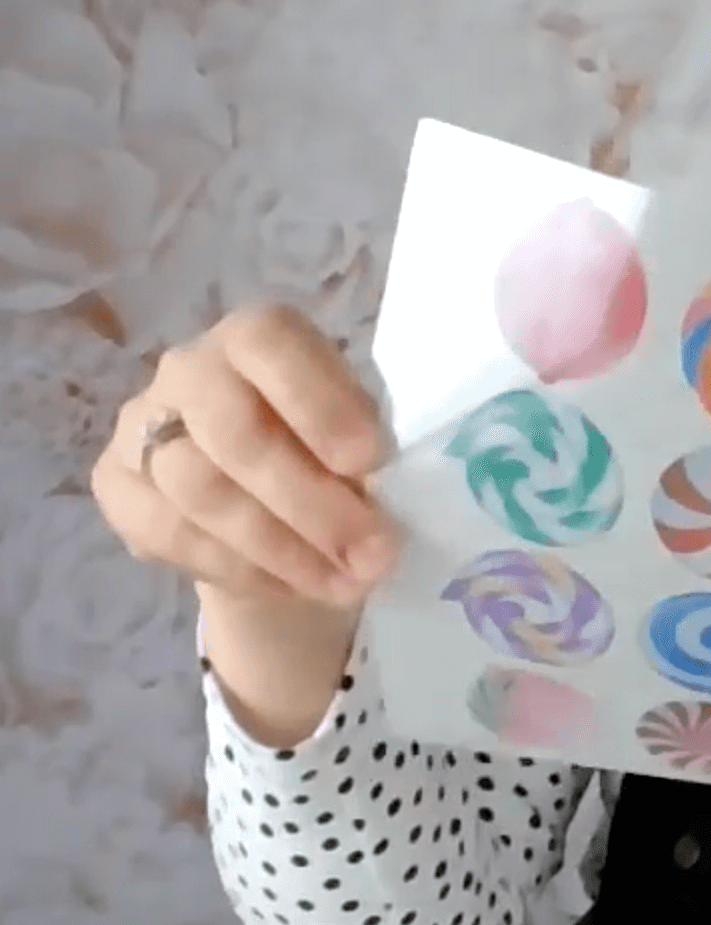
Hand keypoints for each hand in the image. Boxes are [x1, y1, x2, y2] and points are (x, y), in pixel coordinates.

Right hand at [92, 305, 401, 609]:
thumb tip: (379, 488)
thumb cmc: (332, 451)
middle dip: (311, 503)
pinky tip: (292, 587)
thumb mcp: (361, 435)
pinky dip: (239, 569)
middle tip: (373, 552)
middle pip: (234, 433)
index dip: (320, 402)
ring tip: (347, 582)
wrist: (276, 504)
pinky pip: (168, 533)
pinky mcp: (117, 485)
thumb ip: (362, 445)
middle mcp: (190, 369)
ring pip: (199, 491)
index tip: (372, 459)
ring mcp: (141, 426)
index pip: (271, 344)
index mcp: (258, 336)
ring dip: (282, 548)